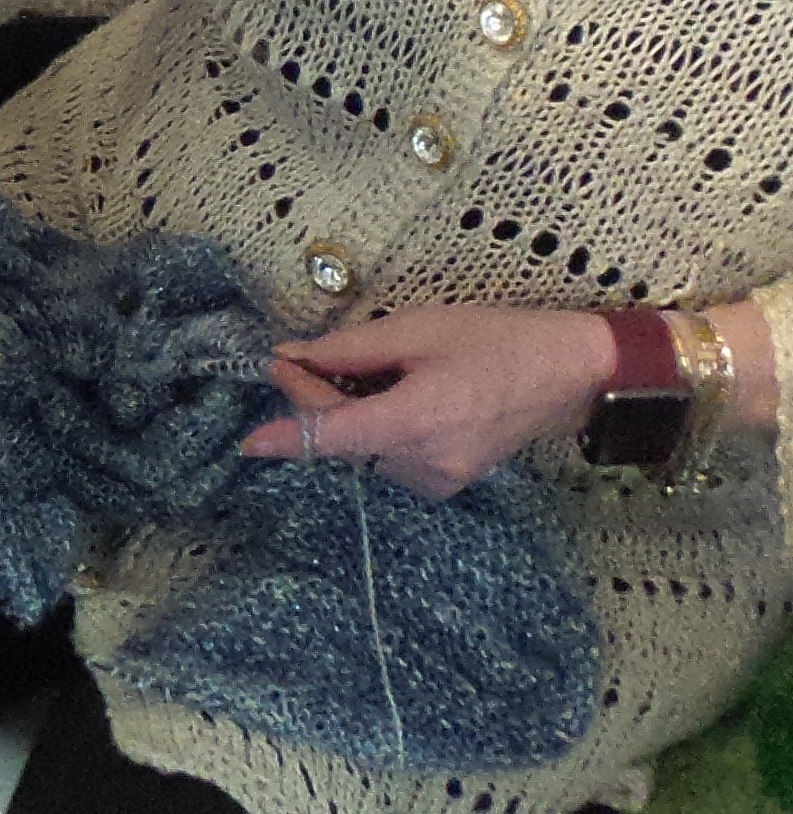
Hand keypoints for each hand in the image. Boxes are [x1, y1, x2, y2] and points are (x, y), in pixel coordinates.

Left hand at [239, 302, 616, 500]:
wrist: (566, 375)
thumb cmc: (495, 341)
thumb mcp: (417, 329)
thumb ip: (348, 350)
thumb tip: (293, 357)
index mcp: (413, 422)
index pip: (331, 439)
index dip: (286, 439)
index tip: (248, 444)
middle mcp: (420, 464)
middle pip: (342, 439)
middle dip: (314, 400)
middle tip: (297, 358)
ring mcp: (435, 481)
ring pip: (363, 450)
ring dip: (348, 414)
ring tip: (367, 373)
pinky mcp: (444, 484)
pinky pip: (389, 457)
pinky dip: (377, 429)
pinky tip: (393, 397)